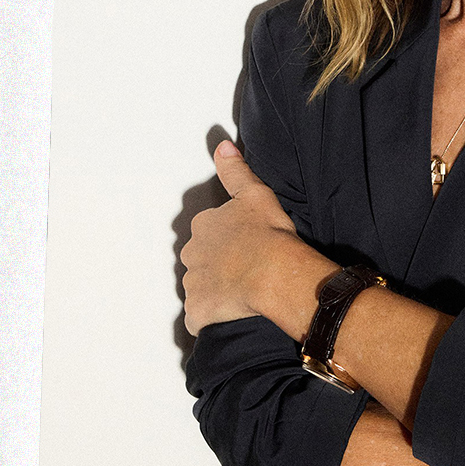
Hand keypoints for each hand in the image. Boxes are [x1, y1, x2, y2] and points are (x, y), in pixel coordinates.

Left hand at [181, 141, 305, 333]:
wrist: (273, 272)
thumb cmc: (268, 235)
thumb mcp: (254, 193)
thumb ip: (235, 171)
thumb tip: (221, 146)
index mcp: (202, 227)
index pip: (208, 235)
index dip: (228, 242)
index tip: (246, 248)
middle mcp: (191, 254)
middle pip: (201, 262)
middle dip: (217, 268)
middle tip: (244, 272)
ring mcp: (192, 285)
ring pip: (200, 289)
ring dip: (216, 293)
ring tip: (242, 295)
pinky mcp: (197, 311)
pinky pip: (199, 317)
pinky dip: (210, 318)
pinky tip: (229, 316)